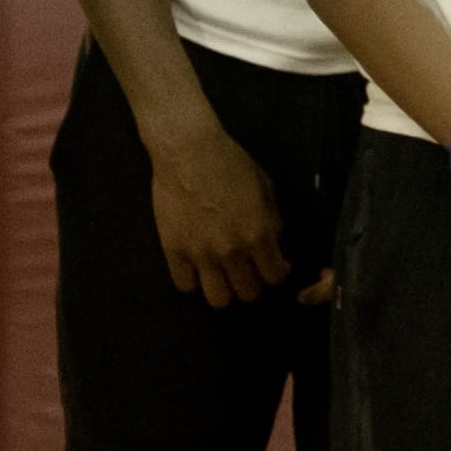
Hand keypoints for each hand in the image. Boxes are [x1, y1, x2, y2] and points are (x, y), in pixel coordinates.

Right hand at [147, 121, 294, 306]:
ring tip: (223, 277)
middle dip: (252, 285)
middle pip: (248, 294)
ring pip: (217, 299)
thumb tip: (272, 244)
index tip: (273, 267)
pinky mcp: (173, 250)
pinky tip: (197, 269)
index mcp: (258, 235)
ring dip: (224, 291)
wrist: (189, 152)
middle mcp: (231, 251)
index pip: (275, 277)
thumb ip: (271, 222)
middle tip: (247, 272)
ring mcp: (200, 254)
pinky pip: (184, 285)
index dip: (277, 274)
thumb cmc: (231, 164)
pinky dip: (193, 281)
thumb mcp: (265, 190)